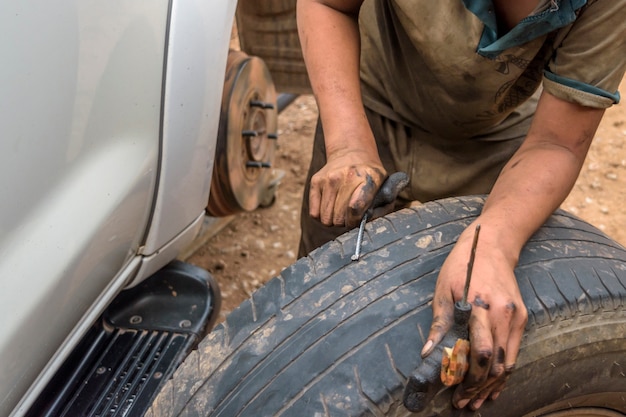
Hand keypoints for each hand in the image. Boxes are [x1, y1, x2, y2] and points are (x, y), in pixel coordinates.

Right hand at [309, 147, 385, 227]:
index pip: (355, 208)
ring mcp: (329, 178)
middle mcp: (347, 176)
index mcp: (369, 178)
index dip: (355, 221)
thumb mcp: (384, 188)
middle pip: (338, 218)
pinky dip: (322, 215)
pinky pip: (314, 214)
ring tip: (340, 209)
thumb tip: (367, 223)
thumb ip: (381, 208)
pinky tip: (331, 206)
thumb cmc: (370, 178)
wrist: (351, 153)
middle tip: (350, 214)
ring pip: (326, 218)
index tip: (357, 220)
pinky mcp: (316, 181)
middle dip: (345, 222)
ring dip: (333, 220)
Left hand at [422, 224, 527, 409]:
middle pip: (494, 363)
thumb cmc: (462, 267)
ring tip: (475, 402)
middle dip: (477, 387)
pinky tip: (493, 388)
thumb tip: (428, 353)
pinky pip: (514, 353)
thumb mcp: (443, 291)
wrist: (492, 246)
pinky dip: (503, 373)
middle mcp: (503, 314)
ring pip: (507, 363)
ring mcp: (516, 317)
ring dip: (491, 386)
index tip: (452, 390)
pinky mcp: (523, 319)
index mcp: (480, 306)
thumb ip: (440, 324)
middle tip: (461, 403)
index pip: (479, 351)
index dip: (467, 376)